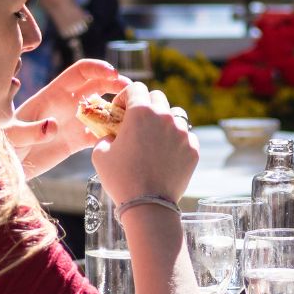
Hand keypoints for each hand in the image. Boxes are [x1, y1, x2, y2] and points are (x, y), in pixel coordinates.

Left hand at [9, 60, 129, 176]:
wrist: (1, 168)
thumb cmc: (2, 145)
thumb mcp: (11, 136)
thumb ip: (31, 130)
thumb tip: (54, 125)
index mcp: (52, 95)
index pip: (79, 72)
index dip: (98, 68)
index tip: (114, 74)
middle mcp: (66, 105)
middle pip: (97, 86)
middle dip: (116, 85)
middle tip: (133, 94)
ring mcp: (72, 123)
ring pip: (102, 109)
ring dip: (118, 109)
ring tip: (133, 118)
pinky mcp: (75, 142)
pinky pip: (99, 133)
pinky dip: (112, 134)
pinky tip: (121, 139)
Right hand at [92, 82, 199, 203]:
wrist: (148, 205)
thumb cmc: (121, 179)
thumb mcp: (100, 154)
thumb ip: (106, 136)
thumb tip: (112, 134)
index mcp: (141, 112)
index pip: (136, 88)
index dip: (126, 97)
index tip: (121, 110)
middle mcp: (165, 116)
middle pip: (158, 98)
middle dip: (146, 105)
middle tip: (138, 123)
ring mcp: (182, 132)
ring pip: (176, 114)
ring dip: (165, 120)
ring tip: (156, 137)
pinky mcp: (193, 148)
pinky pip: (187, 135)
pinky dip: (177, 140)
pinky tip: (167, 154)